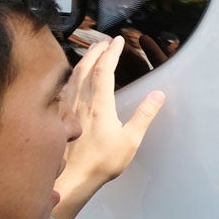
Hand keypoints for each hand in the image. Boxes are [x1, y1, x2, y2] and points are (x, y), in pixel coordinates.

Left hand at [54, 36, 165, 218]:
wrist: (72, 178)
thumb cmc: (102, 162)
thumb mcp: (131, 140)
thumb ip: (144, 115)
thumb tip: (158, 95)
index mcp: (99, 105)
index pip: (104, 70)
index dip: (111, 53)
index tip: (118, 41)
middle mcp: (81, 102)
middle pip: (86, 67)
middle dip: (96, 51)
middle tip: (105, 41)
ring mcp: (67, 108)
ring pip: (73, 76)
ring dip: (83, 60)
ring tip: (91, 52)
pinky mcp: (60, 116)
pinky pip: (65, 88)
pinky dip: (72, 75)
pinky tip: (74, 77)